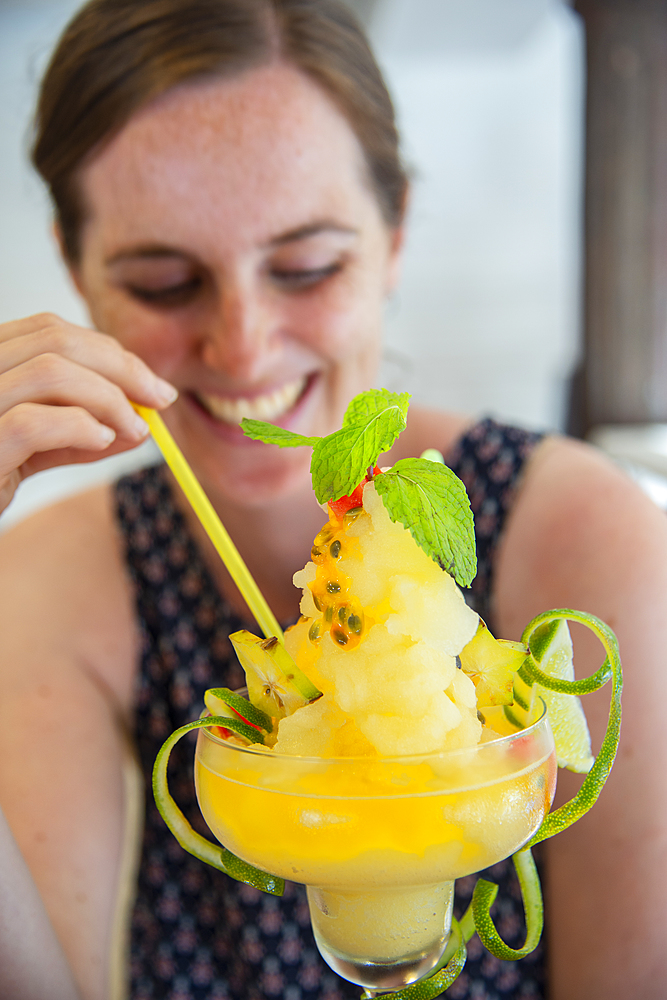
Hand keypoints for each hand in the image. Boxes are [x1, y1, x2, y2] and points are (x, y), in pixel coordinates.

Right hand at [0, 313, 177, 514]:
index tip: (151, 383)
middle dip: (122, 368)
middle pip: (56, 341)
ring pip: (50, 372)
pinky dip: (79, 426)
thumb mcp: (31, 451)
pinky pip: (32, 422)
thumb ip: (78, 433)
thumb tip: (141, 423)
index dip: (109, 351)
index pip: (51, 331)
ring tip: (136, 428)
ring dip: (109, 398)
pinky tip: (104, 440)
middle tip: (162, 399)